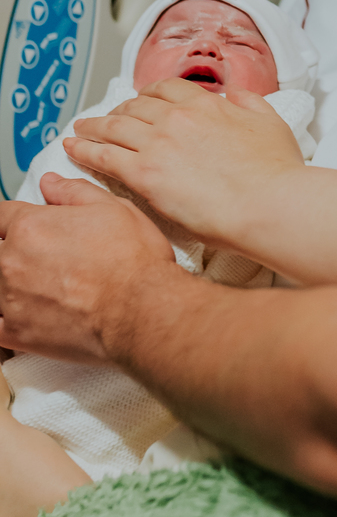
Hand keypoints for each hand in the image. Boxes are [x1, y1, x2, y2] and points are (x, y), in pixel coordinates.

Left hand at [0, 176, 175, 362]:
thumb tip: (51, 183)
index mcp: (32, 226)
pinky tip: (17, 316)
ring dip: (6, 284)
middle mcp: (14, 260)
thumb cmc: (133, 261)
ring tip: (31, 288)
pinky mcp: (18, 333)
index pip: (0, 215)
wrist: (143, 309)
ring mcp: (12, 299)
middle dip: (9, 251)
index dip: (9, 219)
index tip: (15, 226)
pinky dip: (4, 318)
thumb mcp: (113, 208)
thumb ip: (74, 192)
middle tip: (33, 260)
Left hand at [63, 80, 304, 249]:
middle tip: (107, 118)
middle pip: (135, 106)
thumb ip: (250, 104)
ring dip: (93, 126)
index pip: (166, 90)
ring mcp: (158, 144)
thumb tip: (237, 95)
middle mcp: (177, 118)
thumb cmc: (275, 172)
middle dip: (118, 110)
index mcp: (207, 105)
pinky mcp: (144, 173)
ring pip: (114, 127)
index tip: (142, 99)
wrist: (268, 203)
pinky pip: (103, 155)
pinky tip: (72, 149)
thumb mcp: (270, 123)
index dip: (149, 93)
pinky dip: (84, 149)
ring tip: (80, 130)